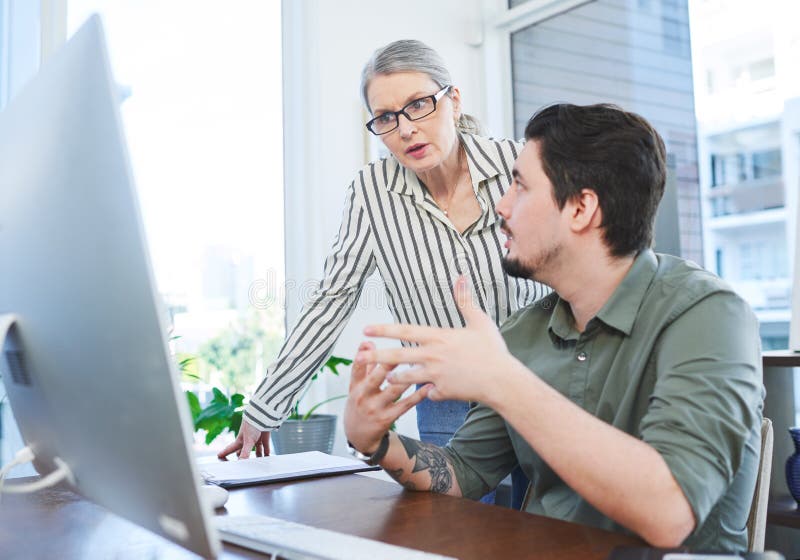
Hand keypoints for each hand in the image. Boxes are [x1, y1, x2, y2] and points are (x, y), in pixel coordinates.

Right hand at [217, 418, 270, 459]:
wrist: (264, 413)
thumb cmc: (252, 424)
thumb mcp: (248, 440)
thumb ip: (245, 452)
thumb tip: (241, 462)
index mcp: (240, 440)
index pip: (231, 448)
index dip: (225, 452)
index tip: (219, 455)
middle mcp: (247, 439)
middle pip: (243, 450)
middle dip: (242, 455)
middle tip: (240, 462)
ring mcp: (256, 438)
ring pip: (256, 449)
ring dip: (257, 456)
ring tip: (258, 463)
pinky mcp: (264, 436)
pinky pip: (265, 446)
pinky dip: (267, 451)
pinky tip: (268, 456)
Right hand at [344, 341, 429, 453]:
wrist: (358, 435)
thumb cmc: (360, 404)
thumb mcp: (356, 386)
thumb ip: (364, 364)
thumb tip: (369, 343)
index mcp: (355, 386)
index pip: (357, 367)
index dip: (363, 354)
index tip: (373, 341)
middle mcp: (364, 396)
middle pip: (375, 377)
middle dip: (388, 364)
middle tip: (403, 350)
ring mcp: (375, 408)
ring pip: (393, 390)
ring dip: (408, 377)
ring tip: (421, 365)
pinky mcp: (387, 418)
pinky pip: (405, 405)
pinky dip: (418, 395)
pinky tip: (428, 386)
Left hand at [357, 276, 512, 404]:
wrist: (502, 380)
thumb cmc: (492, 350)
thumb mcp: (479, 321)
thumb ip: (465, 300)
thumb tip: (461, 276)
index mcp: (438, 337)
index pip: (404, 331)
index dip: (384, 330)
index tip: (367, 329)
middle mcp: (432, 356)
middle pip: (397, 356)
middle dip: (375, 356)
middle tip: (359, 355)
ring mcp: (435, 376)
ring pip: (405, 378)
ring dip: (394, 377)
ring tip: (384, 377)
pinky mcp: (441, 392)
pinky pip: (427, 393)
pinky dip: (428, 392)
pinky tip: (431, 392)